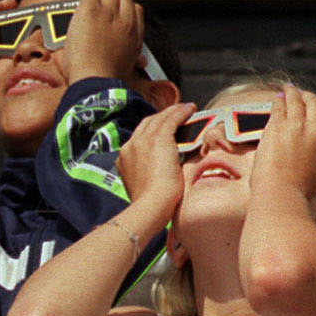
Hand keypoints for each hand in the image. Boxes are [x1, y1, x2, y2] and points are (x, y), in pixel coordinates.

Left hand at [65, 0, 144, 83]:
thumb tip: (142, 61)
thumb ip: (134, 60)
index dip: (126, 5)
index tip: (117, 6)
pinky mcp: (91, 10)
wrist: (96, 80)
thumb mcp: (128, 68)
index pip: (136, 10)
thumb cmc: (106, 80)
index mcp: (135, 34)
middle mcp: (125, 20)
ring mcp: (108, 13)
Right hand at [116, 100, 195, 221]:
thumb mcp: (144, 186)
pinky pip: (171, 119)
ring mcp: (142, 142)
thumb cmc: (151, 205)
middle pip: (147, 124)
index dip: (152, 131)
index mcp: (124, 159)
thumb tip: (159, 176)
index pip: (139, 137)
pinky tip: (190, 109)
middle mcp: (130, 146)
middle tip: (176, 115)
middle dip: (162, 117)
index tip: (164, 129)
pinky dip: (181, 112)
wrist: (150, 206)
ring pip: (159, 119)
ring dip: (173, 112)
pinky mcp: (158, 139)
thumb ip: (148, 176)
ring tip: (186, 109)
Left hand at [254, 87, 315, 197]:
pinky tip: (277, 97)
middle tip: (303, 94)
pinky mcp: (279, 126)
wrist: (283, 193)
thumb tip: (312, 162)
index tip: (314, 111)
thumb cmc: (296, 192)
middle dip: (310, 98)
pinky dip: (280, 100)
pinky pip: (280, 107)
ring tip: (289, 89)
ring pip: (298, 102)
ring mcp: (298, 127)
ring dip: (293, 93)